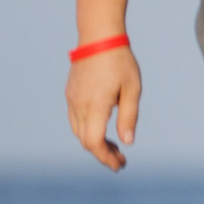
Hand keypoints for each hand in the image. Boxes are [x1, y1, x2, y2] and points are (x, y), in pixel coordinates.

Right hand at [66, 44, 140, 171]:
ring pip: (78, 131)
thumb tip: (127, 142)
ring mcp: (72, 99)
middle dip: (102, 153)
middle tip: (120, 159)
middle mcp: (79, 105)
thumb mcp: (132, 90)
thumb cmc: (120, 62)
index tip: (120, 165)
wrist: (99, 39)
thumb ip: (129, 117)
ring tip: (114, 147)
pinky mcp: (70, 94)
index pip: (94, 142)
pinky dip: (87, 130)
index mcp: (95, 106)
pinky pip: (75, 120)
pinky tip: (102, 129)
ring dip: (94, 143)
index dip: (105, 157)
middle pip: (85, 141)